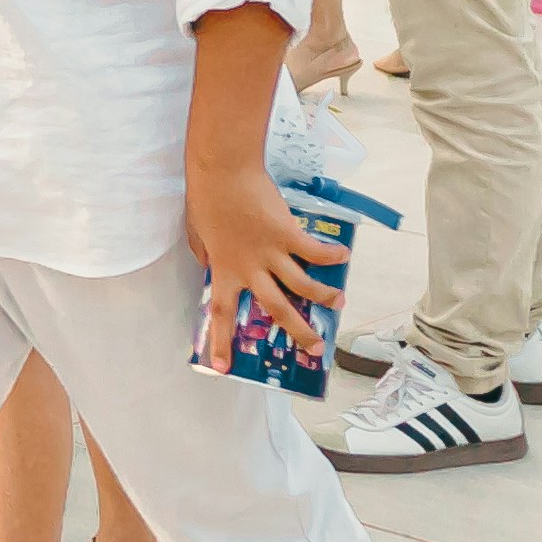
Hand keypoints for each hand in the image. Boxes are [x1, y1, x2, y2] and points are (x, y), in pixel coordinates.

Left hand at [189, 159, 341, 373]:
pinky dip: (331, 255)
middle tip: (317, 349)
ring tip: (339, 303)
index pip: (222, 314)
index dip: (222, 342)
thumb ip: (206, 254)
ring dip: (324, 296)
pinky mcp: (288, 233)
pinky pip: (314, 251)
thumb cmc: (207, 199)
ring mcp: (271, 253)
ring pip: (303, 285)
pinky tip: (344, 255)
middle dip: (300, 333)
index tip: (223, 368)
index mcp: (225, 271)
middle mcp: (251, 269)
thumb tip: (209, 263)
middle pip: (278, 310)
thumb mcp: (197, 233)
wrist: (223, 172)